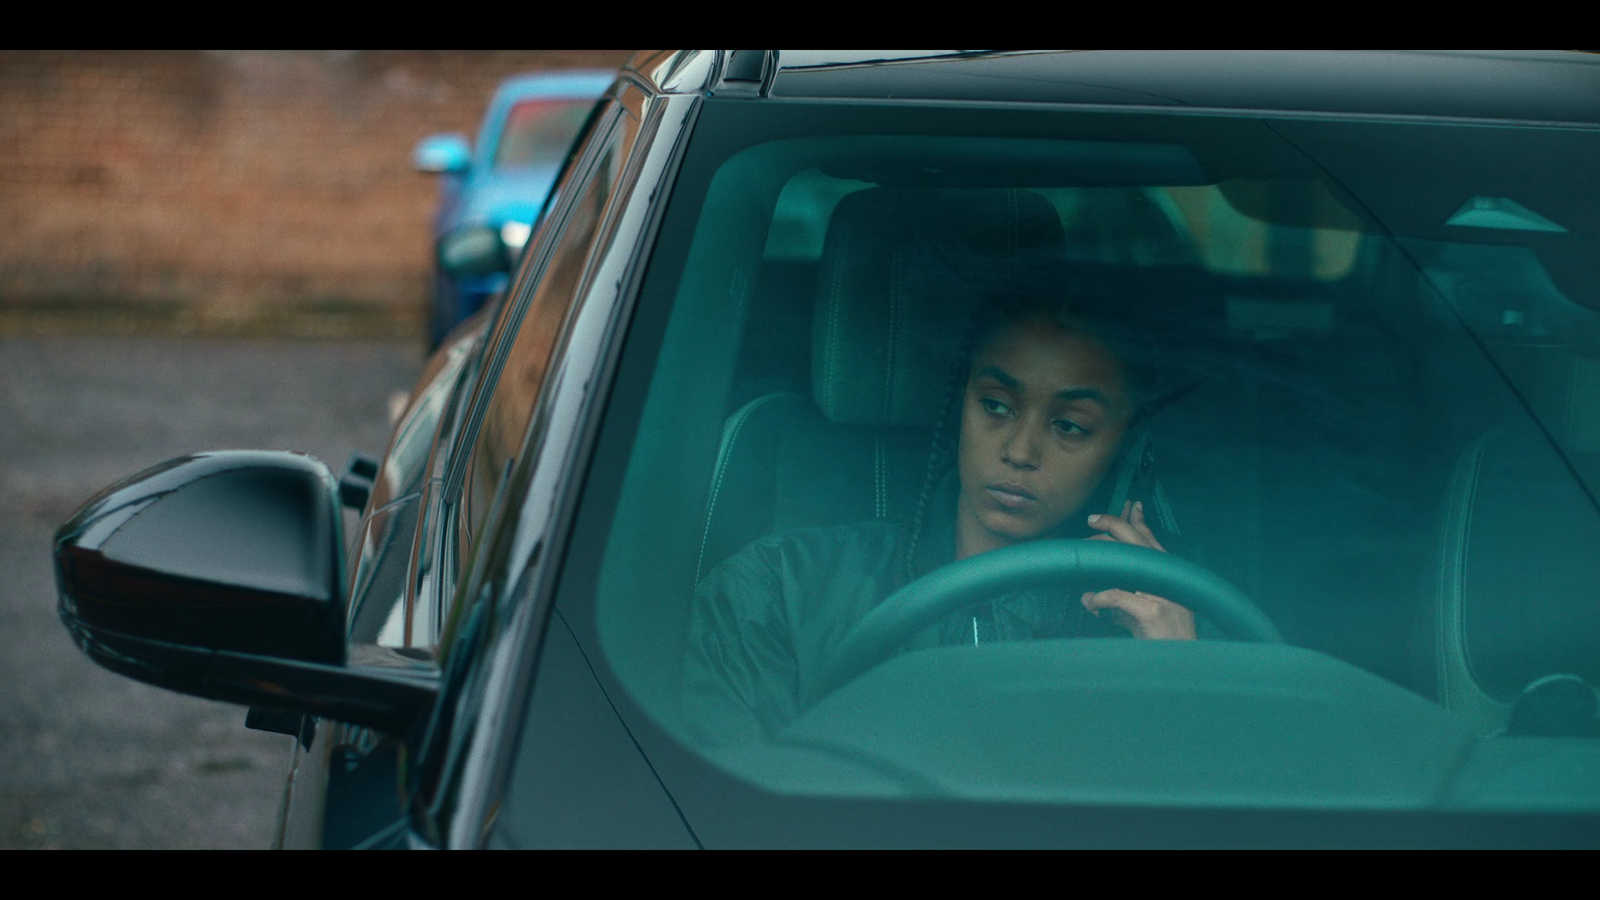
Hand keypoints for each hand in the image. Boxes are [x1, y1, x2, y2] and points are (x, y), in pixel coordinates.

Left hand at [1081, 500, 1196, 640]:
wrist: (1180, 663)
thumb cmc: (1159, 639)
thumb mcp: (1141, 611)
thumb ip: (1121, 597)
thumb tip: (1088, 594)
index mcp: (1167, 576)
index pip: (1151, 540)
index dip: (1138, 520)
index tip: (1129, 504)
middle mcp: (1166, 579)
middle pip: (1137, 540)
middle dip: (1113, 523)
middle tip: (1091, 521)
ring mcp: (1160, 593)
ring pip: (1126, 560)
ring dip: (1099, 561)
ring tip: (1082, 570)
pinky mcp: (1151, 610)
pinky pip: (1114, 594)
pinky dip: (1097, 599)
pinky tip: (1090, 605)